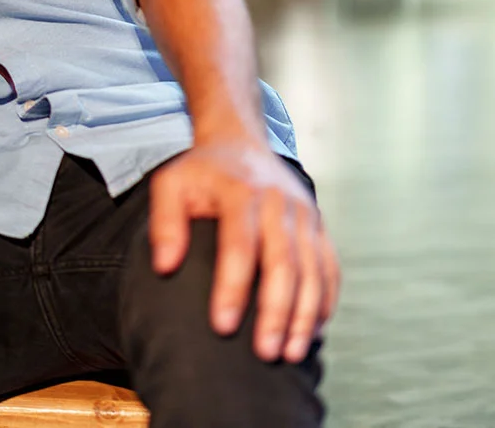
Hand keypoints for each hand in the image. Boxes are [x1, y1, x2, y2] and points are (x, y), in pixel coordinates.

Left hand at [149, 139, 340, 363]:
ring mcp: (304, 213)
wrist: (240, 141)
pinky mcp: (318, 224)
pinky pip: (329, 266)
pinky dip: (325, 300)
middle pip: (284, 262)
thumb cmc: (202, 171)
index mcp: (242, 192)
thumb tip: (165, 266)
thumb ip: (164, 222)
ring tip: (292, 353)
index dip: (232, 287)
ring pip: (313, 269)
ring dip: (305, 314)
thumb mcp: (171, 183)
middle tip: (265, 353)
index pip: (240, 244)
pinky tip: (313, 331)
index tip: (222, 326)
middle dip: (276, 311)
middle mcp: (279, 202)